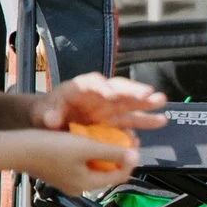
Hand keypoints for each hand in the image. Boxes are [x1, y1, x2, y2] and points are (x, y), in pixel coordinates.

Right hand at [4, 123, 136, 194]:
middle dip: (118, 154)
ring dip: (104, 151)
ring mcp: (68, 179)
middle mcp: (78, 186)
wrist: (16, 149)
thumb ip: (111, 153)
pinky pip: (81, 163)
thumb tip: (133, 157)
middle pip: (108, 171)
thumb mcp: (85, 147)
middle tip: (123, 136)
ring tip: (107, 135)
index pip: (120, 176)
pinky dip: (88, 151)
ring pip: (94, 166)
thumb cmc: (47, 148)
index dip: (130, 159)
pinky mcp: (59, 171)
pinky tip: (88, 137)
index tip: (134, 142)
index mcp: (86, 184)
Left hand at [41, 74, 166, 132]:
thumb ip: (50, 115)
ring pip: (130, 102)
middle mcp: (99, 94)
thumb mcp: (44, 112)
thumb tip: (52, 120)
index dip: (103, 88)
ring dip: (146, 102)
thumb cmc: (47, 112)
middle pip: (119, 88)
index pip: (94, 84)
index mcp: (81, 88)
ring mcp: (109, 107)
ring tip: (162, 101)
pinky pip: (132, 120)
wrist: (51, 122)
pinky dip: (144, 121)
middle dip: (133, 90)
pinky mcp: (115, 120)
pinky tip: (159, 121)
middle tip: (149, 93)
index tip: (111, 94)